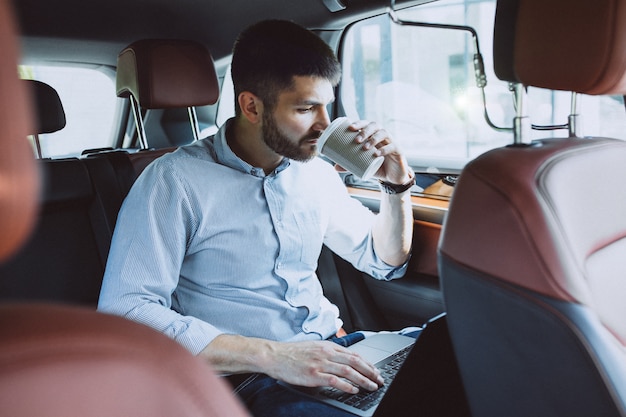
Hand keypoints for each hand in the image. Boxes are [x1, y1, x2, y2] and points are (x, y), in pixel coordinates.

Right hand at [265, 339, 383, 393]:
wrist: (274, 355)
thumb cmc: (291, 353)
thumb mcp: (313, 347)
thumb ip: (328, 352)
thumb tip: (342, 360)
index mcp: (327, 346)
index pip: (353, 354)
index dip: (367, 363)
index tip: (375, 370)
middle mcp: (326, 353)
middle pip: (355, 362)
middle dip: (370, 371)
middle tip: (379, 379)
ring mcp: (320, 363)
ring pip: (348, 371)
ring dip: (363, 379)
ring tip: (372, 386)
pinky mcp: (314, 374)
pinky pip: (334, 381)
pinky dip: (347, 386)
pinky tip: (354, 390)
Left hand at [349, 120, 411, 184]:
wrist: (392, 178)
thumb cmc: (377, 167)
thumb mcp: (363, 166)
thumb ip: (351, 165)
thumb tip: (335, 167)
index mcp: (373, 136)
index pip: (366, 124)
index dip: (359, 124)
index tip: (350, 128)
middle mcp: (383, 136)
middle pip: (375, 125)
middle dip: (365, 130)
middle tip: (356, 140)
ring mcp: (392, 142)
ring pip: (384, 133)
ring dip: (373, 138)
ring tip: (365, 147)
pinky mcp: (399, 151)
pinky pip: (393, 146)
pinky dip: (385, 149)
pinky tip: (377, 154)